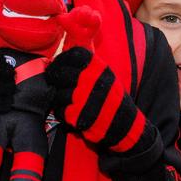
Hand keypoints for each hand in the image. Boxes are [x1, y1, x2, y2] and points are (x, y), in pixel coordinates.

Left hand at [45, 47, 162, 170]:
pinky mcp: (77, 115)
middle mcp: (89, 78)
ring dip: (59, 98)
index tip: (59, 68)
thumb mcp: (104, 73)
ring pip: (56, 94)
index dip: (60, 62)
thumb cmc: (111, 97)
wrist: (124, 123)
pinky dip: (62, 112)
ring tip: (69, 101)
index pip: (69, 56)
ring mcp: (83, 97)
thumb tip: (58, 59)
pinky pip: (59, 110)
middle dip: (55, 80)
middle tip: (59, 85)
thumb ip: (84, 65)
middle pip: (58, 73)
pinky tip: (72, 112)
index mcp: (96, 65)